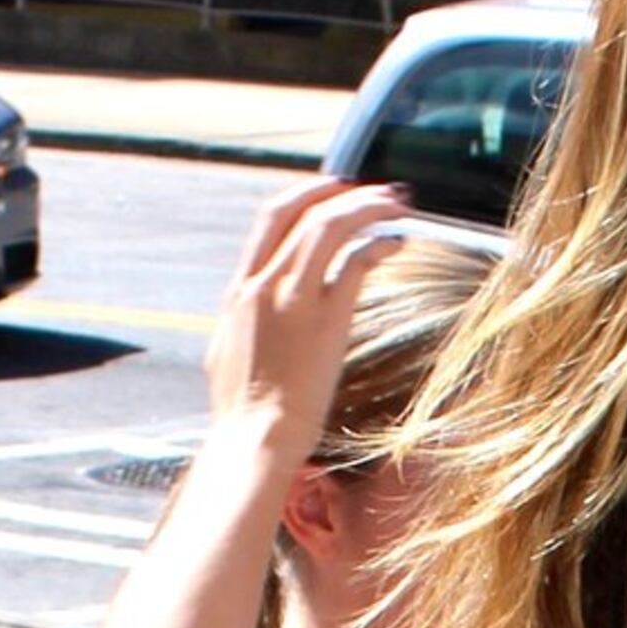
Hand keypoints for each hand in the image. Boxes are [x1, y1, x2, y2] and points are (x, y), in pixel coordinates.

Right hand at [203, 179, 412, 454]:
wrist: (253, 437)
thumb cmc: (243, 410)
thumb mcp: (229, 353)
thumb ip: (245, 324)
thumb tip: (251, 316)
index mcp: (239, 291)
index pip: (270, 220)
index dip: (305, 196)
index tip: (333, 191)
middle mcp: (263, 285)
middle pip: (300, 212)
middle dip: (339, 191)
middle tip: (373, 190)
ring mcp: (293, 300)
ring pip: (329, 227)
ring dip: (367, 209)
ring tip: (397, 206)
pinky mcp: (325, 320)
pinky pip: (355, 263)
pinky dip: (379, 245)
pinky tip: (398, 245)